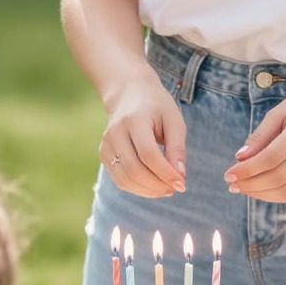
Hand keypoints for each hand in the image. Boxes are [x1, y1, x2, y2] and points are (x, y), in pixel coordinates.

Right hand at [100, 74, 186, 199]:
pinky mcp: (103, 154)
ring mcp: (106, 145)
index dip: (165, 173)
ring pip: (125, 179)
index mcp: (134, 120)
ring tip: (166, 189)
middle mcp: (115, 133)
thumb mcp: (174, 120)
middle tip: (175, 189)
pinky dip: (137, 188)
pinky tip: (152, 186)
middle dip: (157, 185)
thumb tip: (180, 179)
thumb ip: (177, 149)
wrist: (129, 93)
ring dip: (148, 191)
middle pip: (135, 169)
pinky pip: (119, 180)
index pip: (148, 154)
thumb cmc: (157, 107)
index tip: (182, 185)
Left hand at [224, 76, 285, 204]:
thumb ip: (262, 134)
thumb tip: (240, 158)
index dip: (247, 170)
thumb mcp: (284, 109)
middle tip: (233, 185)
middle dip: (251, 184)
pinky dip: (282, 196)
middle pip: (279, 177)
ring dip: (263, 194)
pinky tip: (266, 191)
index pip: (270, 158)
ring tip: (245, 189)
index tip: (229, 174)